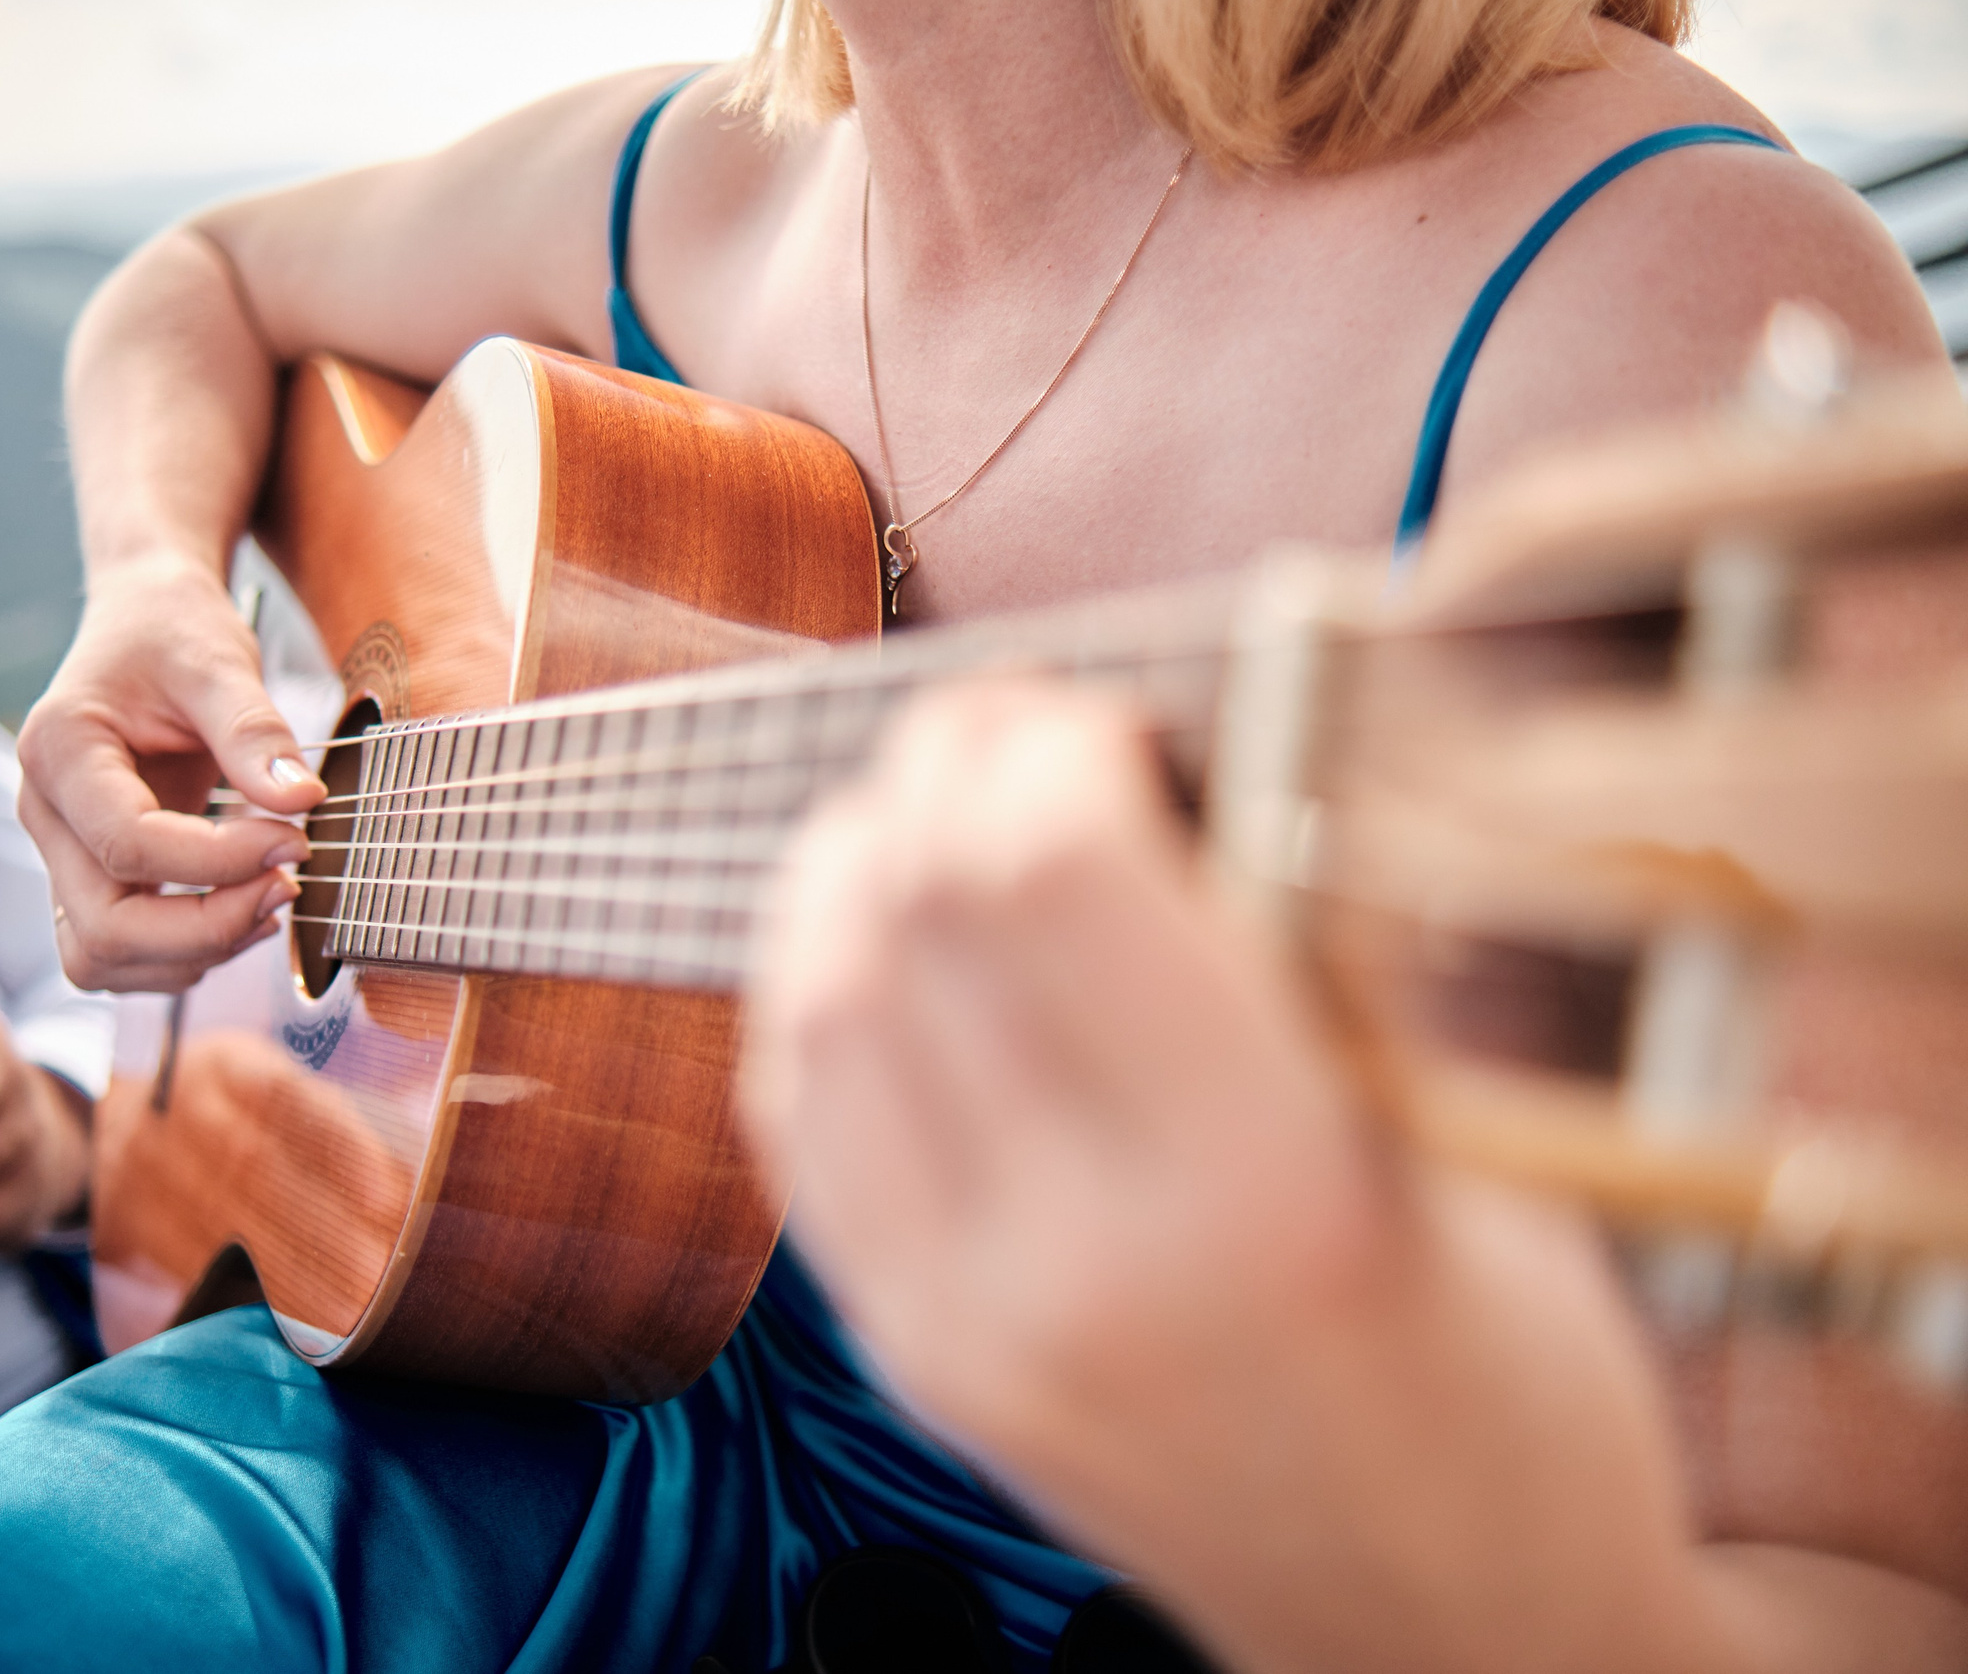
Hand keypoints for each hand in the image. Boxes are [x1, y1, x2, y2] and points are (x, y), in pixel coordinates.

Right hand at [16, 552, 322, 991]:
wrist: (145, 621)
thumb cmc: (172, 631)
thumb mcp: (218, 660)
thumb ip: (255, 731)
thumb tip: (301, 802)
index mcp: (58, 749)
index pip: (127, 844)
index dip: (218, 861)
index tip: (293, 838)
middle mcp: (44, 812)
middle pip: (103, 926)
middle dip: (205, 926)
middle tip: (286, 885)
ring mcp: (61, 852)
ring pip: (101, 957)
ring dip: (192, 953)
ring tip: (268, 901)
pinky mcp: (90, 876)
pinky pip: (119, 950)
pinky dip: (182, 953)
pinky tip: (242, 908)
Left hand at [740, 683, 1725, 1673]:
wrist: (1443, 1640)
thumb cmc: (1515, 1392)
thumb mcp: (1484, 1152)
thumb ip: (1320, 957)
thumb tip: (1165, 757)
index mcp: (1266, 1191)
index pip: (1045, 867)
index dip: (1052, 737)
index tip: (1109, 720)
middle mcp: (1078, 1263)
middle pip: (902, 909)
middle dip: (942, 770)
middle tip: (1018, 740)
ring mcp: (964, 1324)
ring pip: (805, 998)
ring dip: (856, 867)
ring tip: (945, 831)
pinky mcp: (908, 1359)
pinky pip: (786, 1115)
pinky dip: (813, 989)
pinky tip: (890, 952)